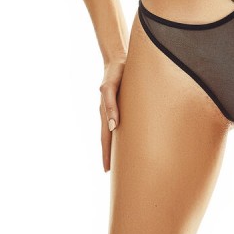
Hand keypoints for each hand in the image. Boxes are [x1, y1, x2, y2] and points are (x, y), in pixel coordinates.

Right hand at [100, 56, 126, 172]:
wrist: (119, 58)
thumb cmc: (116, 72)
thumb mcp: (111, 87)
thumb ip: (110, 104)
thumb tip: (113, 126)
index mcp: (106, 112)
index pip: (105, 139)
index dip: (106, 154)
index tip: (107, 171)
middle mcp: (109, 113)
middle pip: (108, 139)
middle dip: (110, 156)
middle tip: (114, 175)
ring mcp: (114, 108)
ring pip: (114, 132)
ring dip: (116, 146)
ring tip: (121, 162)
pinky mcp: (121, 103)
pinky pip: (120, 122)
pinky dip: (121, 134)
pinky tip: (127, 139)